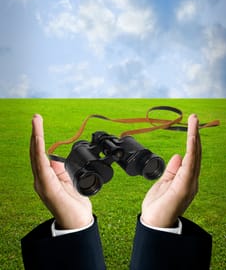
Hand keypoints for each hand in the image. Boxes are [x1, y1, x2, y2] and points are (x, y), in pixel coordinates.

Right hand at [30, 114, 92, 228]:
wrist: (78, 222)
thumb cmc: (73, 202)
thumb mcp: (67, 180)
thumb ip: (59, 169)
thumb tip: (53, 158)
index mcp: (46, 176)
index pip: (40, 153)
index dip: (38, 137)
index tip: (38, 122)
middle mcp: (41, 178)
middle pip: (35, 151)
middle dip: (35, 133)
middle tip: (35, 116)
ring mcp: (43, 183)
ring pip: (36, 156)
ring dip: (36, 138)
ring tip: (36, 123)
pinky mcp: (48, 188)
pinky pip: (42, 167)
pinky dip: (39, 152)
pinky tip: (38, 140)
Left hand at [141, 114, 200, 227]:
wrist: (153, 224)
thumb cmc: (159, 206)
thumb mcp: (164, 183)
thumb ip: (172, 170)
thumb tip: (177, 155)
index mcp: (185, 178)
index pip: (190, 155)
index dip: (192, 139)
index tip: (191, 124)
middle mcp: (190, 179)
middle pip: (195, 152)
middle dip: (195, 133)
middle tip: (195, 117)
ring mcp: (189, 183)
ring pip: (194, 156)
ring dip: (194, 137)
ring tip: (194, 122)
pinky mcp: (184, 187)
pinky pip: (189, 165)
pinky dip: (191, 151)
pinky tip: (191, 139)